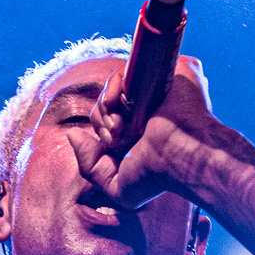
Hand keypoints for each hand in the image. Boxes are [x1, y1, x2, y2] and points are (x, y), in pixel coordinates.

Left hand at [66, 55, 221, 208]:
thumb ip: (89, 166)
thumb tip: (72, 134)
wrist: (182, 157)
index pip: (105, 119)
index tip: (113, 146)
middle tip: (120, 137)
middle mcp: (145, 110)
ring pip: (114, 86)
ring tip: (124, 125)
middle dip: (103, 121)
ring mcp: (155, 90)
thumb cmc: (156, 176)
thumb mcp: (117, 187)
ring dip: (108, 107)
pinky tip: (118, 102)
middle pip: (106, 103)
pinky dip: (114, 83)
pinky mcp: (164, 73)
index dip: (101, 129)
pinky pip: (128, 67)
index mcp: (137, 131)